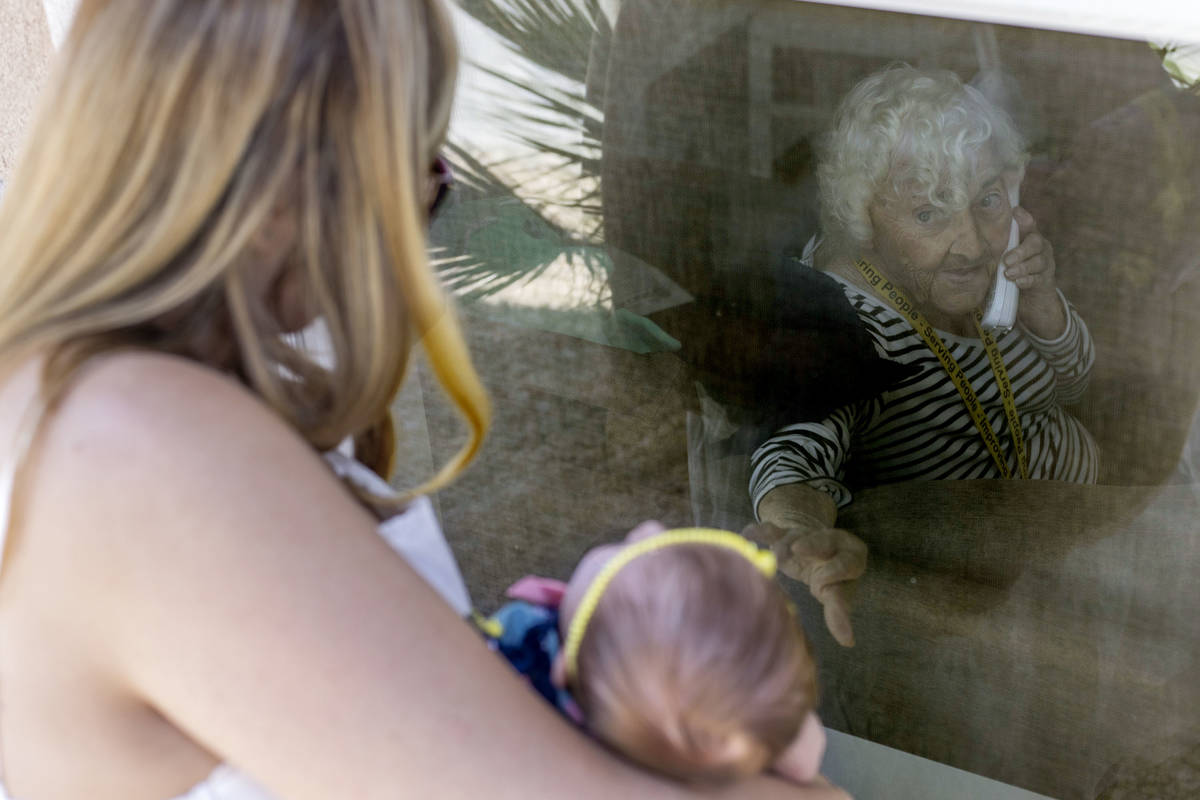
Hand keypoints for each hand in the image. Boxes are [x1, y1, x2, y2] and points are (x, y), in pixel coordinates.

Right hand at [743, 521, 866, 646]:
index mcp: (853, 555)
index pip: (846, 562)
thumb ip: (838, 612)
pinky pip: (772, 530)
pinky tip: (747, 535)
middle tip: (796, 550)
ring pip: (796, 534)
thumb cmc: (834, 581)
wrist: (820, 557)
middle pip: (823, 539)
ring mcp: (808, 533)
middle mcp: (833, 539)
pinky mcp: (786, 532)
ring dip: (784, 545)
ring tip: (775, 558)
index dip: (833, 572)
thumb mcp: (837, 594)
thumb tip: (847, 641)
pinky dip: (759, 532)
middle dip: (810, 544)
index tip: (818, 588)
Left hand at [1004, 206, 1066, 336]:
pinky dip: (1027, 280)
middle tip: (1006, 260)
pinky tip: (1017, 283)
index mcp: (1029, 238)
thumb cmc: (1012, 271)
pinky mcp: (1045, 280)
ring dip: (1022, 267)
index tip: (1015, 211)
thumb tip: (969, 241)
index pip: (1029, 224)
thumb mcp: (1005, 257)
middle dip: (1021, 251)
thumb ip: (997, 248)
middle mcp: (1040, 248)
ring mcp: (1045, 264)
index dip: (1024, 218)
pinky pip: (1038, 279)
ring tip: (1008, 274)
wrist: (1030, 297)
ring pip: (1038, 261)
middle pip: (1036, 242)